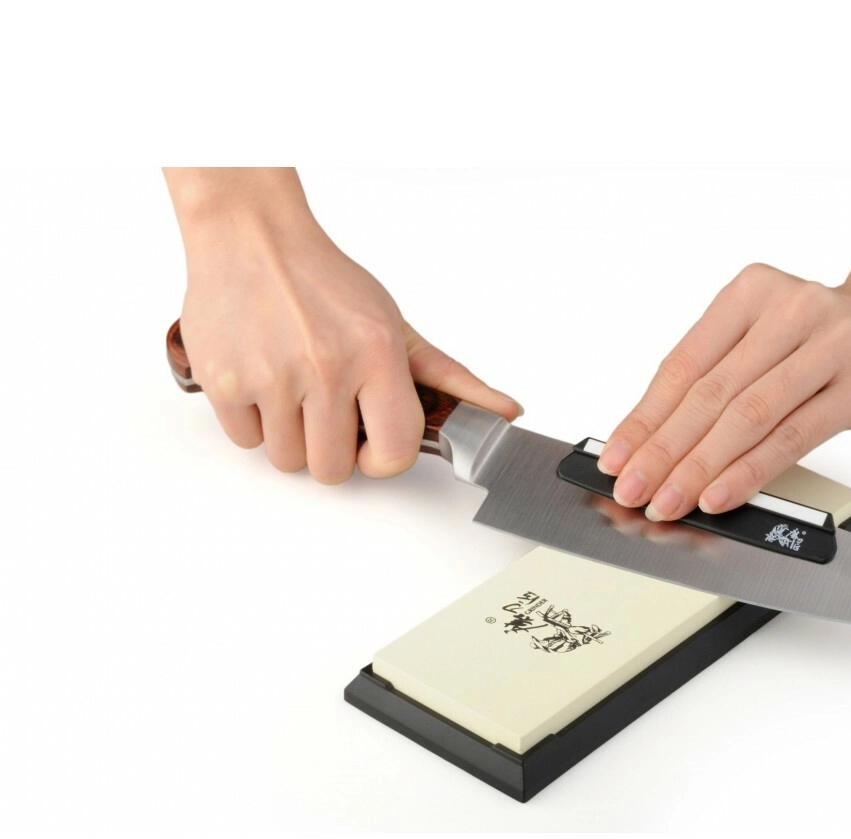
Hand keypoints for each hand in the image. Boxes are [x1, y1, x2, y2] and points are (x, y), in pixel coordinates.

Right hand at [168, 171, 520, 482]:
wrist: (252, 238)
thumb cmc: (324, 283)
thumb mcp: (395, 327)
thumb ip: (451, 377)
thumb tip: (506, 411)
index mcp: (376, 355)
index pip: (395, 452)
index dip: (383, 460)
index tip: (372, 446)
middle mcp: (326, 367)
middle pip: (333, 469)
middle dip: (331, 449)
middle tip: (326, 410)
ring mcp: (272, 375)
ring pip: (287, 461)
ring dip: (291, 437)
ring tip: (293, 390)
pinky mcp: (224, 380)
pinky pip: (245, 442)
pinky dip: (252, 421)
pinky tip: (262, 381)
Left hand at [598, 263, 850, 518]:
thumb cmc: (818, 339)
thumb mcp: (759, 339)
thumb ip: (711, 379)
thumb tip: (647, 441)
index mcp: (747, 293)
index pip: (681, 366)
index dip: (643, 418)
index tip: (614, 458)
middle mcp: (787, 309)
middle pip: (708, 393)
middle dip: (662, 450)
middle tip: (632, 489)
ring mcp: (829, 344)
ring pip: (747, 416)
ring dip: (699, 467)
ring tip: (668, 499)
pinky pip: (792, 436)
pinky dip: (749, 471)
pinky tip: (719, 495)